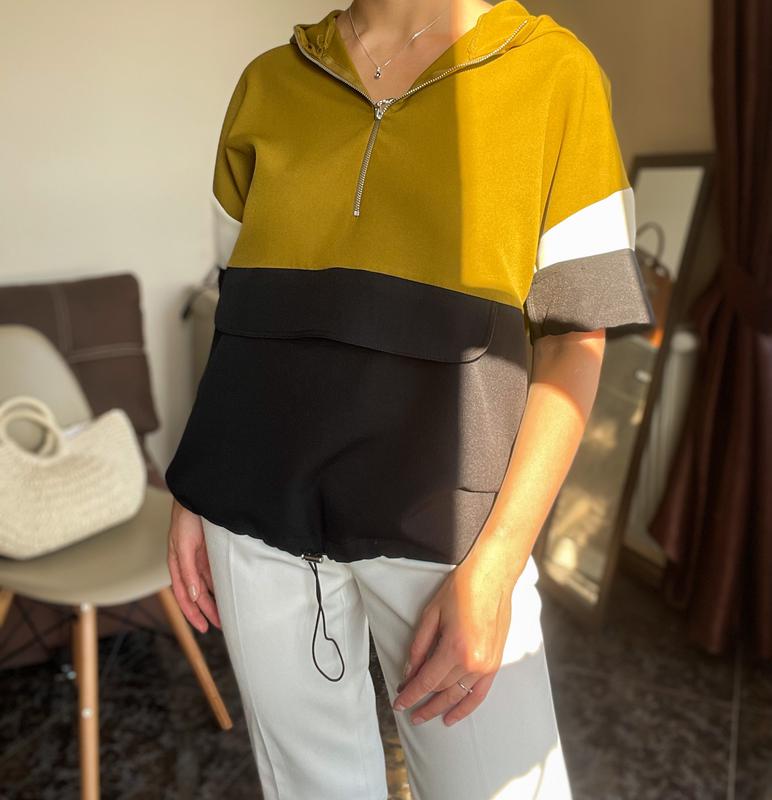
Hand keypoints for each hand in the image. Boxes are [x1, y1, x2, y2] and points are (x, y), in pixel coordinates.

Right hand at [167, 499, 220, 632]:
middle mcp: (189, 565)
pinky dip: (220, 586)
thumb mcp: (183, 546)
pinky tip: (229, 593)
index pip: (185, 596)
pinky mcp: (212, 553)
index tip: (203, 627)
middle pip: (198, 595)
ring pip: (208, 586)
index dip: (193, 613)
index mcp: (177, 565)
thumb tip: (194, 596)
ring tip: (227, 615)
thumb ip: (188, 572)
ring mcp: (201, 559)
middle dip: (208, 611)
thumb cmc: (185, 520)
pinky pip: (216, 574)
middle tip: (221, 626)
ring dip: (215, 600)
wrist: (200, 498)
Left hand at [391, 549, 519, 726]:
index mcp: (455, 649)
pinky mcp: (495, 663)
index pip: (426, 681)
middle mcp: (473, 662)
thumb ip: (419, 647)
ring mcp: (487, 665)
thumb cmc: (461, 589)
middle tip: (407, 710)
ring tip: (425, 716)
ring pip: (458, 694)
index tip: (398, 704)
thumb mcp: (431, 615)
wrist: (492, 577)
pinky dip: (466, 707)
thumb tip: (408, 672)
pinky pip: (479, 693)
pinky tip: (452, 716)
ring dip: (440, 707)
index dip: (411, 695)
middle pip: (441, 689)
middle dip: (422, 701)